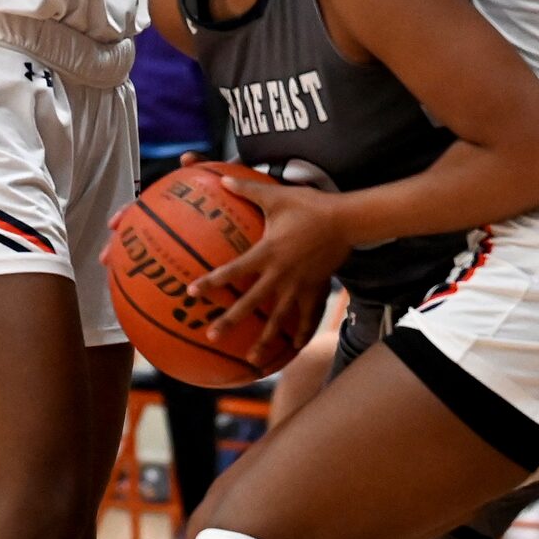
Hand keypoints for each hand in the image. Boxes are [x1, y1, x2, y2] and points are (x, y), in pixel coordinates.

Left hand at [187, 174, 344, 363]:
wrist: (345, 220)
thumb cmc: (308, 205)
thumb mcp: (276, 196)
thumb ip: (248, 189)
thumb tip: (223, 178)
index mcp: (266, 253)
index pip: (233, 270)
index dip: (212, 281)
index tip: (193, 291)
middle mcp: (280, 274)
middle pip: (251, 303)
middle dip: (230, 321)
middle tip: (211, 336)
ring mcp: (298, 285)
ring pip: (278, 318)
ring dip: (265, 340)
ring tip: (252, 360)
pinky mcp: (315, 288)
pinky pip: (307, 315)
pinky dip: (300, 332)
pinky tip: (293, 346)